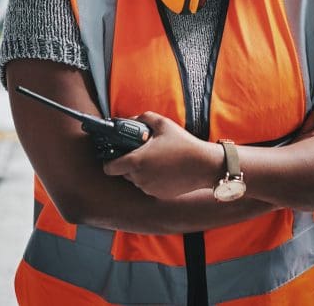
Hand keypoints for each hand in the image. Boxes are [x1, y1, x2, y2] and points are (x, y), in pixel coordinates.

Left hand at [102, 112, 218, 199]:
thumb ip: (143, 118)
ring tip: (157, 159)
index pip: (109, 168)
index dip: (110, 161)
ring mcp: (148, 188)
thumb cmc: (183, 144)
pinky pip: (149, 186)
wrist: (204, 165)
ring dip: (141, 171)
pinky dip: (152, 179)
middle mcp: (139, 178)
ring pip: (136, 180)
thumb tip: (131, 120)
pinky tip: (165, 169)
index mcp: (136, 161)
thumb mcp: (163, 124)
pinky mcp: (158, 194)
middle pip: (123, 173)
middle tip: (142, 152)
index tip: (116, 154)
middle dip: (129, 163)